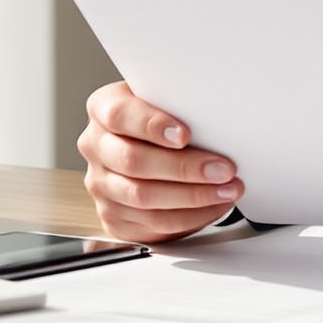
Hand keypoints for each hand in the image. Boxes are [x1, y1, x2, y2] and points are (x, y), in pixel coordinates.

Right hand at [78, 81, 244, 243]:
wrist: (148, 145)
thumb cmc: (162, 118)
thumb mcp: (165, 98)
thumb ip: (177, 102)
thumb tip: (216, 117)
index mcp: (103, 108)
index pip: (120, 115)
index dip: (152, 126)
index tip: (184, 135)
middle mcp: (96, 146)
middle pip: (133, 161)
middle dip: (184, 167)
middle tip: (222, 168)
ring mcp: (101, 184)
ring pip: (143, 197)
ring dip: (192, 196)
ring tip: (226, 189)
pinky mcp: (113, 216)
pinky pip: (152, 223)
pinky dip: (189, 217)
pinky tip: (213, 206)